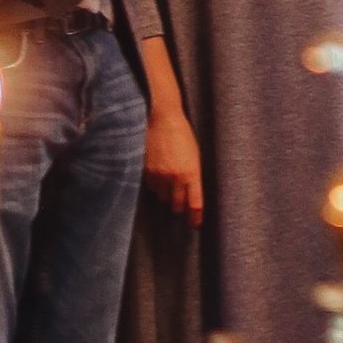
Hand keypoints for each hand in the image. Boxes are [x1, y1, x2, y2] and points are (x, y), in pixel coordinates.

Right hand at [146, 106, 203, 220]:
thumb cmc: (182, 134)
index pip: (194, 204)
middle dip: (179, 206)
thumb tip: (190, 192)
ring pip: (163, 198)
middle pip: (177, 205)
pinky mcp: (147, 171)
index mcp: (192, 172)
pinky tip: (159, 176)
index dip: (194, 217)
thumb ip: (193, 174)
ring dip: (166, 195)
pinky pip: (152, 187)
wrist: (162, 118)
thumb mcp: (194, 155)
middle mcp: (176, 177)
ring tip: (168, 185)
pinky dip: (156, 186)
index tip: (194, 225)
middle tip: (180, 204)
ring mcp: (160, 175)